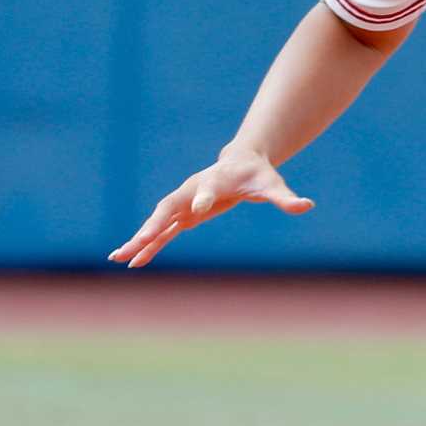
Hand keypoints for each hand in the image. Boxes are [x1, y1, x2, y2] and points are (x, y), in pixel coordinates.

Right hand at [108, 147, 313, 267]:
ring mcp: (183, 203)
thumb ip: (285, 197)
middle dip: (151, 226)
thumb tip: (306, 205)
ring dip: (138, 239)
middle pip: (167, 208)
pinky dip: (146, 246)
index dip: (201, 199)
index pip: (204, 190)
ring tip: (119, 258)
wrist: (241, 163)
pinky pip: (161, 233)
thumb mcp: (273, 185)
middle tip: (137, 242)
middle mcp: (192, 192)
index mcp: (214, 182)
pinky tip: (133, 262)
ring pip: (156, 223)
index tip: (196, 211)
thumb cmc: (258, 174)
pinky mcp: (181, 215)